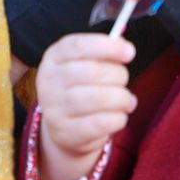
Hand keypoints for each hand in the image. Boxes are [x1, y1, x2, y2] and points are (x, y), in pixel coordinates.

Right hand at [36, 33, 135, 179]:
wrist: (64, 127)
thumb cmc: (82, 87)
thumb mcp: (86, 64)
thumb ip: (105, 54)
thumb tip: (126, 49)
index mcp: (54, 57)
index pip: (80, 46)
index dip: (109, 47)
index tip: (130, 52)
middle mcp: (49, 81)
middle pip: (92, 72)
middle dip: (118, 75)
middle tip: (124, 81)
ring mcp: (54, 109)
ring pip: (97, 98)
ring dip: (121, 98)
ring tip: (127, 101)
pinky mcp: (65, 133)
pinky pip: (99, 123)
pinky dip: (118, 118)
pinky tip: (120, 115)